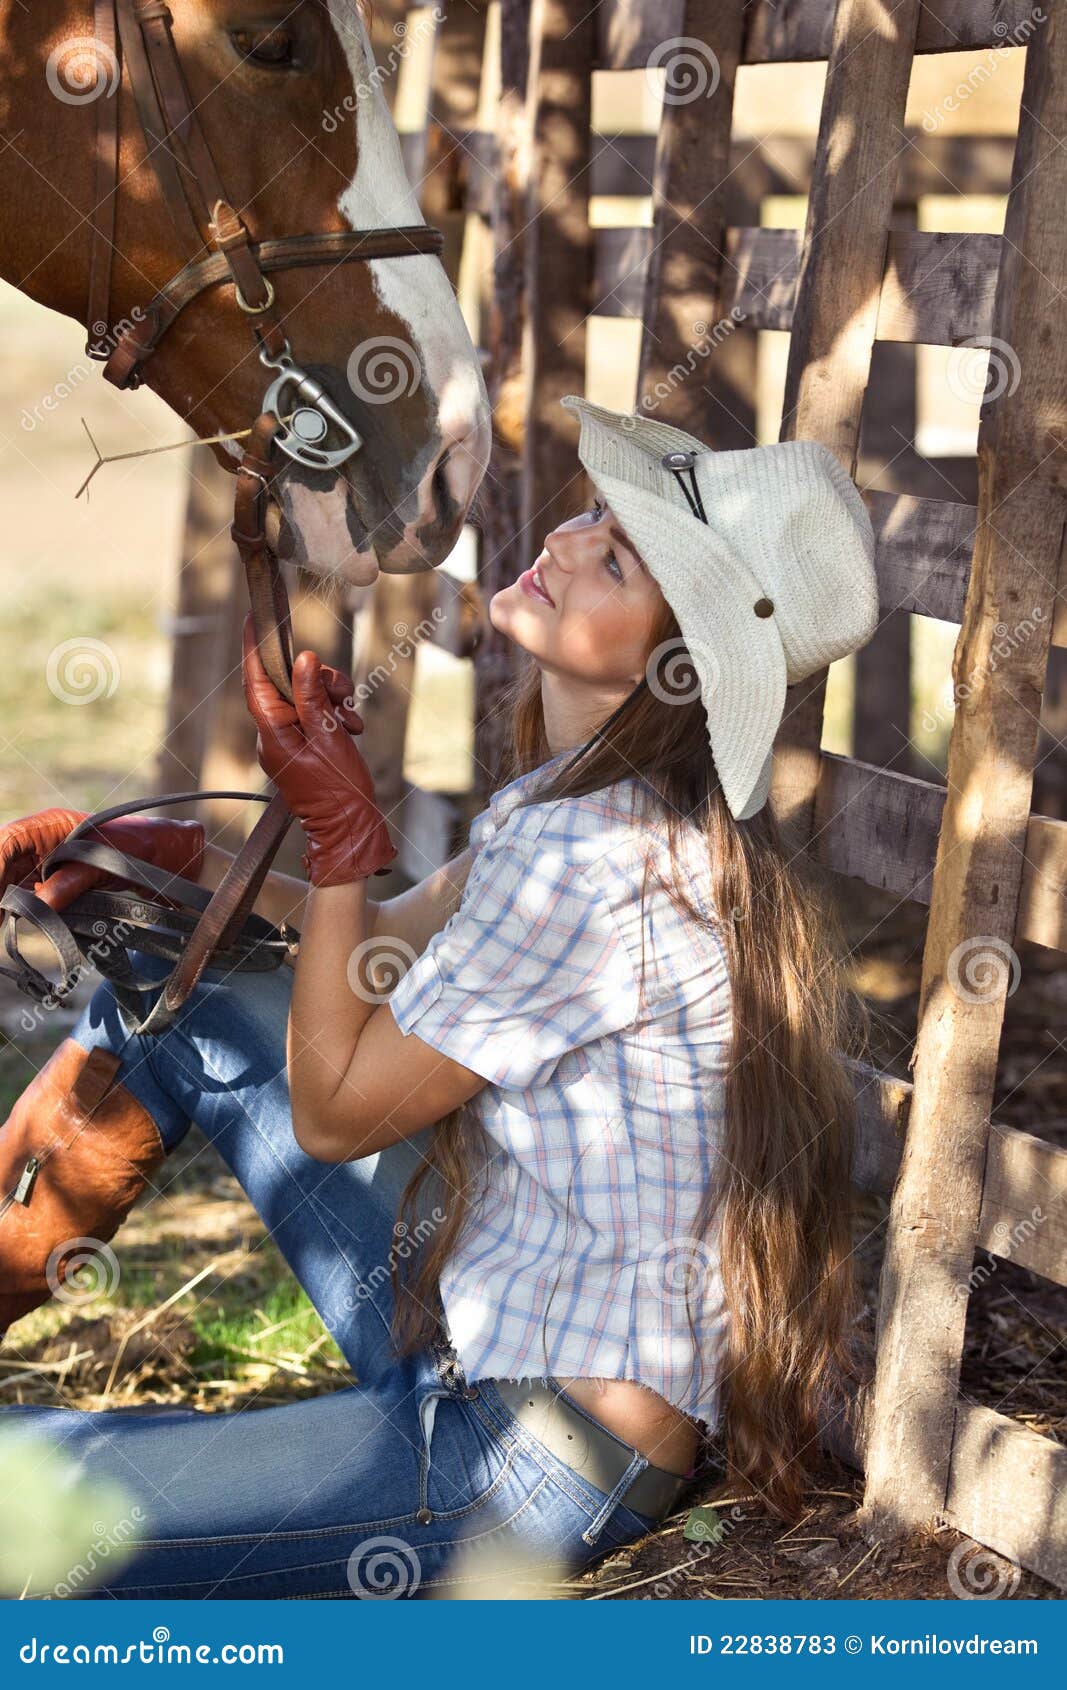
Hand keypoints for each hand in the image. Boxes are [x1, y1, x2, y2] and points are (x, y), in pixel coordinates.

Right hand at [0, 808, 204, 914]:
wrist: (173, 859)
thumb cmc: (145, 847)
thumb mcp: (109, 862)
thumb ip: (73, 880)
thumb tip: (41, 904)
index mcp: (52, 825)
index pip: (9, 840)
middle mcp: (44, 842)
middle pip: (5, 863)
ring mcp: (49, 864)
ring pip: (14, 883)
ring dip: (6, 902)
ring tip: (3, 924)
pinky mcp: (59, 884)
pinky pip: (31, 897)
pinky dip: (22, 911)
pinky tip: (12, 925)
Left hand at [241, 613, 396, 884]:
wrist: (351, 829)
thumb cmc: (339, 791)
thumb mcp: (329, 736)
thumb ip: (313, 697)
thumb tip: (303, 661)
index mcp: (272, 733)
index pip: (256, 681)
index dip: (256, 649)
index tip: (255, 620)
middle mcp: (274, 736)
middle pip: (288, 685)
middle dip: (318, 680)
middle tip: (343, 693)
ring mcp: (288, 742)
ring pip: (305, 698)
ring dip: (332, 699)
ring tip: (351, 718)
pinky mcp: (303, 747)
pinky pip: (314, 716)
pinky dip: (335, 715)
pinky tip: (351, 727)